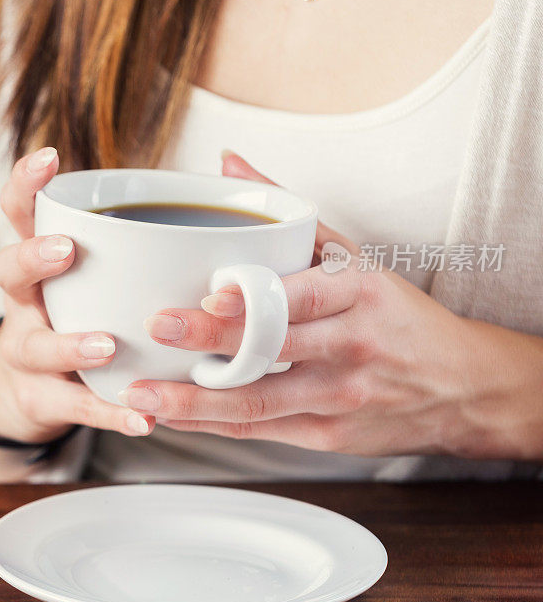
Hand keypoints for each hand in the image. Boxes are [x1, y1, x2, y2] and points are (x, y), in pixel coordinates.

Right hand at [0, 147, 153, 443]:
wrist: (33, 389)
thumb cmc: (83, 311)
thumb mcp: (96, 271)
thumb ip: (150, 231)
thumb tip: (228, 165)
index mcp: (41, 261)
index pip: (21, 212)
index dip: (26, 184)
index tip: (50, 157)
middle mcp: (26, 301)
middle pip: (8, 270)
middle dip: (33, 257)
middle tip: (66, 251)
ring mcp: (27, 351)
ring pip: (35, 345)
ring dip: (71, 343)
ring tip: (108, 345)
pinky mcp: (42, 398)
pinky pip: (74, 406)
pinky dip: (108, 413)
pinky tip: (142, 419)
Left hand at [120, 152, 542, 459]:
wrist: (460, 386)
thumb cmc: (393, 314)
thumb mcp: (354, 257)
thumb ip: (289, 213)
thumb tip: (228, 164)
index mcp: (358, 295)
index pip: (301, 297)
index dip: (253, 302)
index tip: (206, 296)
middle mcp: (351, 347)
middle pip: (272, 349)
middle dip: (208, 344)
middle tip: (155, 332)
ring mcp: (340, 398)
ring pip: (258, 404)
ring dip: (195, 402)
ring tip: (141, 394)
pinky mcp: (328, 437)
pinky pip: (260, 432)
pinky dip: (213, 425)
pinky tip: (173, 415)